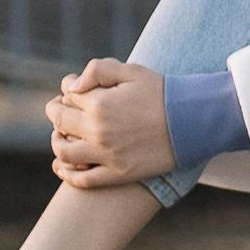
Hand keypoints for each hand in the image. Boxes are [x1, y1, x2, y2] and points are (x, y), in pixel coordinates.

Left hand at [47, 57, 176, 189]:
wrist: (193, 121)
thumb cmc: (163, 93)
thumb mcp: (132, 71)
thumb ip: (99, 70)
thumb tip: (72, 86)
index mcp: (99, 102)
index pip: (67, 96)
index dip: (68, 90)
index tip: (74, 90)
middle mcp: (97, 130)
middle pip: (59, 121)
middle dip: (56, 112)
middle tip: (62, 110)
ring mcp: (106, 154)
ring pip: (63, 152)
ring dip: (57, 142)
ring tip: (62, 136)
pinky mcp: (117, 173)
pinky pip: (82, 180)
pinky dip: (67, 174)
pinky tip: (64, 167)